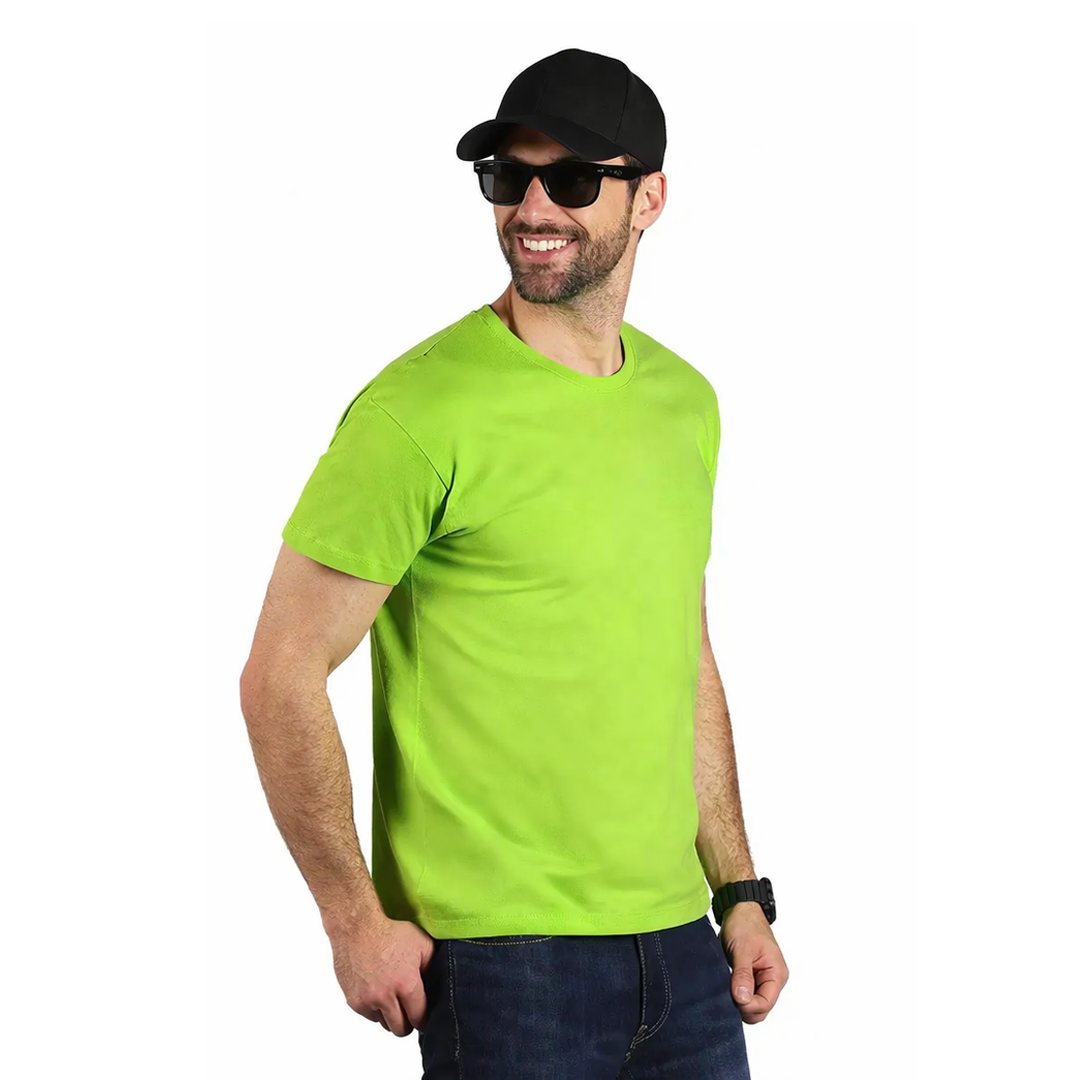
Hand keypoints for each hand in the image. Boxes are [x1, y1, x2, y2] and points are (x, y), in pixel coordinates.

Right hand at [323, 913, 435, 1036]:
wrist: (357, 927)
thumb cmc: (389, 931)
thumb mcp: (422, 944)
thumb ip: (433, 965)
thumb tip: (438, 982)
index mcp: (407, 985)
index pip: (419, 1018)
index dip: (424, 1017)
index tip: (423, 1014)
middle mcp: (386, 997)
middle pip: (401, 1029)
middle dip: (407, 1022)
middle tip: (408, 1010)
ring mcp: (368, 1001)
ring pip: (384, 1024)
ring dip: (389, 1015)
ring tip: (391, 995)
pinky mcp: (353, 1002)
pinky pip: (368, 1015)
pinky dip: (374, 1008)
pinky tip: (377, 990)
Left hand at [718, 903, 788, 1023]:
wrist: (739, 909)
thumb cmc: (745, 924)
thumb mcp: (742, 949)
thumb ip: (743, 975)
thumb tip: (742, 999)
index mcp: (777, 974)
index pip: (765, 1003)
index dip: (748, 1005)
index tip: (733, 997)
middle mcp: (772, 979)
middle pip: (760, 1009)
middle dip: (744, 1006)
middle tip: (727, 993)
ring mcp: (761, 979)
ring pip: (752, 1004)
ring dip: (739, 1000)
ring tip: (726, 986)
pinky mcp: (751, 977)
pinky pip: (745, 994)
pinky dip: (736, 993)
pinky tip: (727, 985)